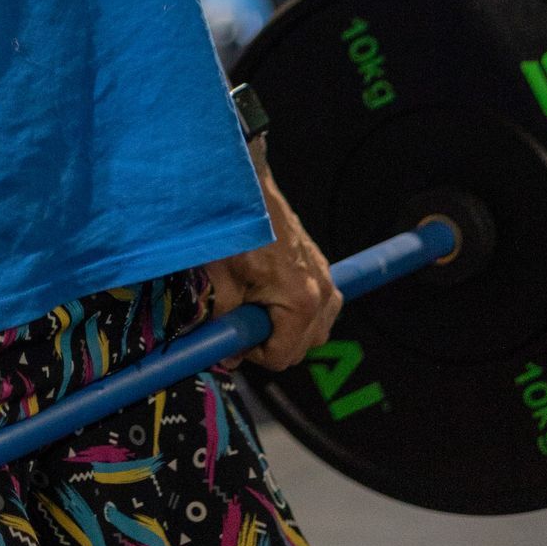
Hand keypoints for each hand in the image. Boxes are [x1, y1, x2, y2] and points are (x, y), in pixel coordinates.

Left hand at [205, 169, 341, 370]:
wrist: (247, 189)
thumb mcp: (220, 285)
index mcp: (300, 302)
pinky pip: (319, 308)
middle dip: (269, 344)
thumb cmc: (234, 232)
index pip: (281, 357)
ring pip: (313, 331)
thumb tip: (226, 352)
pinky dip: (296, 312)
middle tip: (241, 324)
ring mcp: (326, 280)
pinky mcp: (322, 269)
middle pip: (301, 348)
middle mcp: (323, 293)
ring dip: (285, 330)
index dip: (252, 354)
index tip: (233, 338)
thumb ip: (225, 326)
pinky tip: (270, 296)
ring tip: (255, 308)